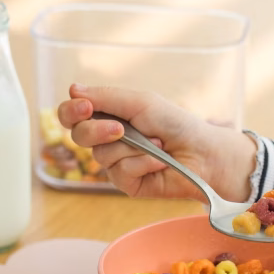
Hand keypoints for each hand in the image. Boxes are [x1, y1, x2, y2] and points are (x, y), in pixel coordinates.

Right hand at [57, 84, 256, 201]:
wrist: (202, 152)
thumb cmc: (174, 124)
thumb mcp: (141, 102)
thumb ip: (106, 97)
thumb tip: (72, 90)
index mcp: (107, 116)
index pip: (72, 116)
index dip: (70, 112)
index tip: (84, 107)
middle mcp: (107, 140)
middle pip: (79, 136)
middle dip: (99, 130)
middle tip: (122, 128)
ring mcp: (116, 164)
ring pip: (102, 155)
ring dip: (132, 147)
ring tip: (156, 144)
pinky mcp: (127, 184)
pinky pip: (120, 173)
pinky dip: (142, 164)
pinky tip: (158, 162)